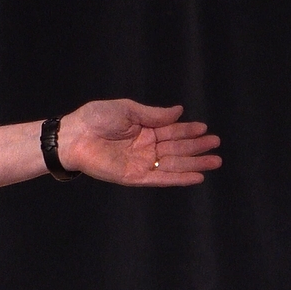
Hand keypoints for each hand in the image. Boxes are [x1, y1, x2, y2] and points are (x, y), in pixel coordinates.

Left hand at [57, 100, 220, 186]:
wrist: (74, 136)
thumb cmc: (95, 119)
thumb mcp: (127, 110)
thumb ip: (153, 114)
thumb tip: (179, 111)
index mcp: (143, 129)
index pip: (171, 130)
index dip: (188, 130)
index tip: (205, 129)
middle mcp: (144, 147)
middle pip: (176, 148)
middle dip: (197, 146)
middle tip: (216, 144)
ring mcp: (140, 162)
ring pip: (173, 164)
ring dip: (194, 163)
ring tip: (215, 161)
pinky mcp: (134, 176)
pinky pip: (161, 179)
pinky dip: (179, 178)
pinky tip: (197, 176)